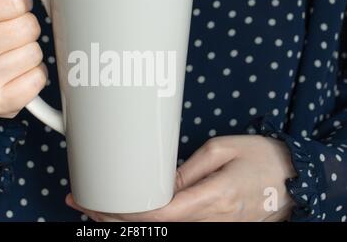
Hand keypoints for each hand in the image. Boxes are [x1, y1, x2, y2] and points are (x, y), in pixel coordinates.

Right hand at [0, 0, 46, 119]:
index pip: (15, 0)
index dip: (21, 3)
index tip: (11, 10)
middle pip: (28, 28)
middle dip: (27, 28)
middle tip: (11, 35)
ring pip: (35, 54)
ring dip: (31, 53)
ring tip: (11, 55)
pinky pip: (38, 80)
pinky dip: (35, 75)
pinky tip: (17, 74)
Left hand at [66, 136, 296, 221]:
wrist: (296, 178)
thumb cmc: (261, 157)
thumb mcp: (222, 150)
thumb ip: (187, 170)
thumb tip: (158, 182)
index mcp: (212, 198)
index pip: (157, 216)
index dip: (120, 215)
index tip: (93, 205)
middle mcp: (212, 221)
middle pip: (154, 228)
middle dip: (115, 219)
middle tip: (84, 204)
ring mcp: (215, 228)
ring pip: (164, 230)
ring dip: (129, 222)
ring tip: (98, 206)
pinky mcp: (217, 226)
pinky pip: (179, 226)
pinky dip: (150, 222)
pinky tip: (132, 213)